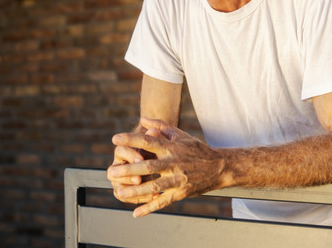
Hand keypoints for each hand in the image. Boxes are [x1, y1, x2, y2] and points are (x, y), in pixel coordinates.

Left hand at [106, 117, 225, 216]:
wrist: (220, 167)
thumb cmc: (197, 149)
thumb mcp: (180, 135)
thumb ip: (161, 126)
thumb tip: (143, 118)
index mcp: (171, 147)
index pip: (149, 141)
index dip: (131, 139)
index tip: (115, 139)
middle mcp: (173, 163)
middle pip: (148, 166)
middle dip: (129, 169)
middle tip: (111, 171)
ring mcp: (177, 179)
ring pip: (154, 187)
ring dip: (136, 191)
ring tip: (119, 193)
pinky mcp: (181, 193)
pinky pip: (163, 201)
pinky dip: (149, 207)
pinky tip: (136, 212)